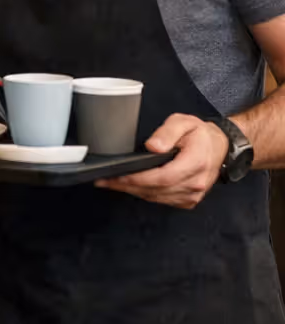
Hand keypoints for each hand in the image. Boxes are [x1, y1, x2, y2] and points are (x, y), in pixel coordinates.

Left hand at [97, 114, 228, 208]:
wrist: (219, 147)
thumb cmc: (199, 134)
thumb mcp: (184, 122)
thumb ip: (167, 131)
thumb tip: (153, 146)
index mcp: (196, 162)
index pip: (162, 177)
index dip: (137, 179)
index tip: (116, 176)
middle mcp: (195, 182)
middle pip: (156, 190)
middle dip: (127, 186)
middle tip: (104, 180)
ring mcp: (193, 194)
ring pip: (157, 197)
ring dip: (133, 191)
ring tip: (112, 183)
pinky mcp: (189, 200)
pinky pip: (163, 201)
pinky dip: (146, 194)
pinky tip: (132, 187)